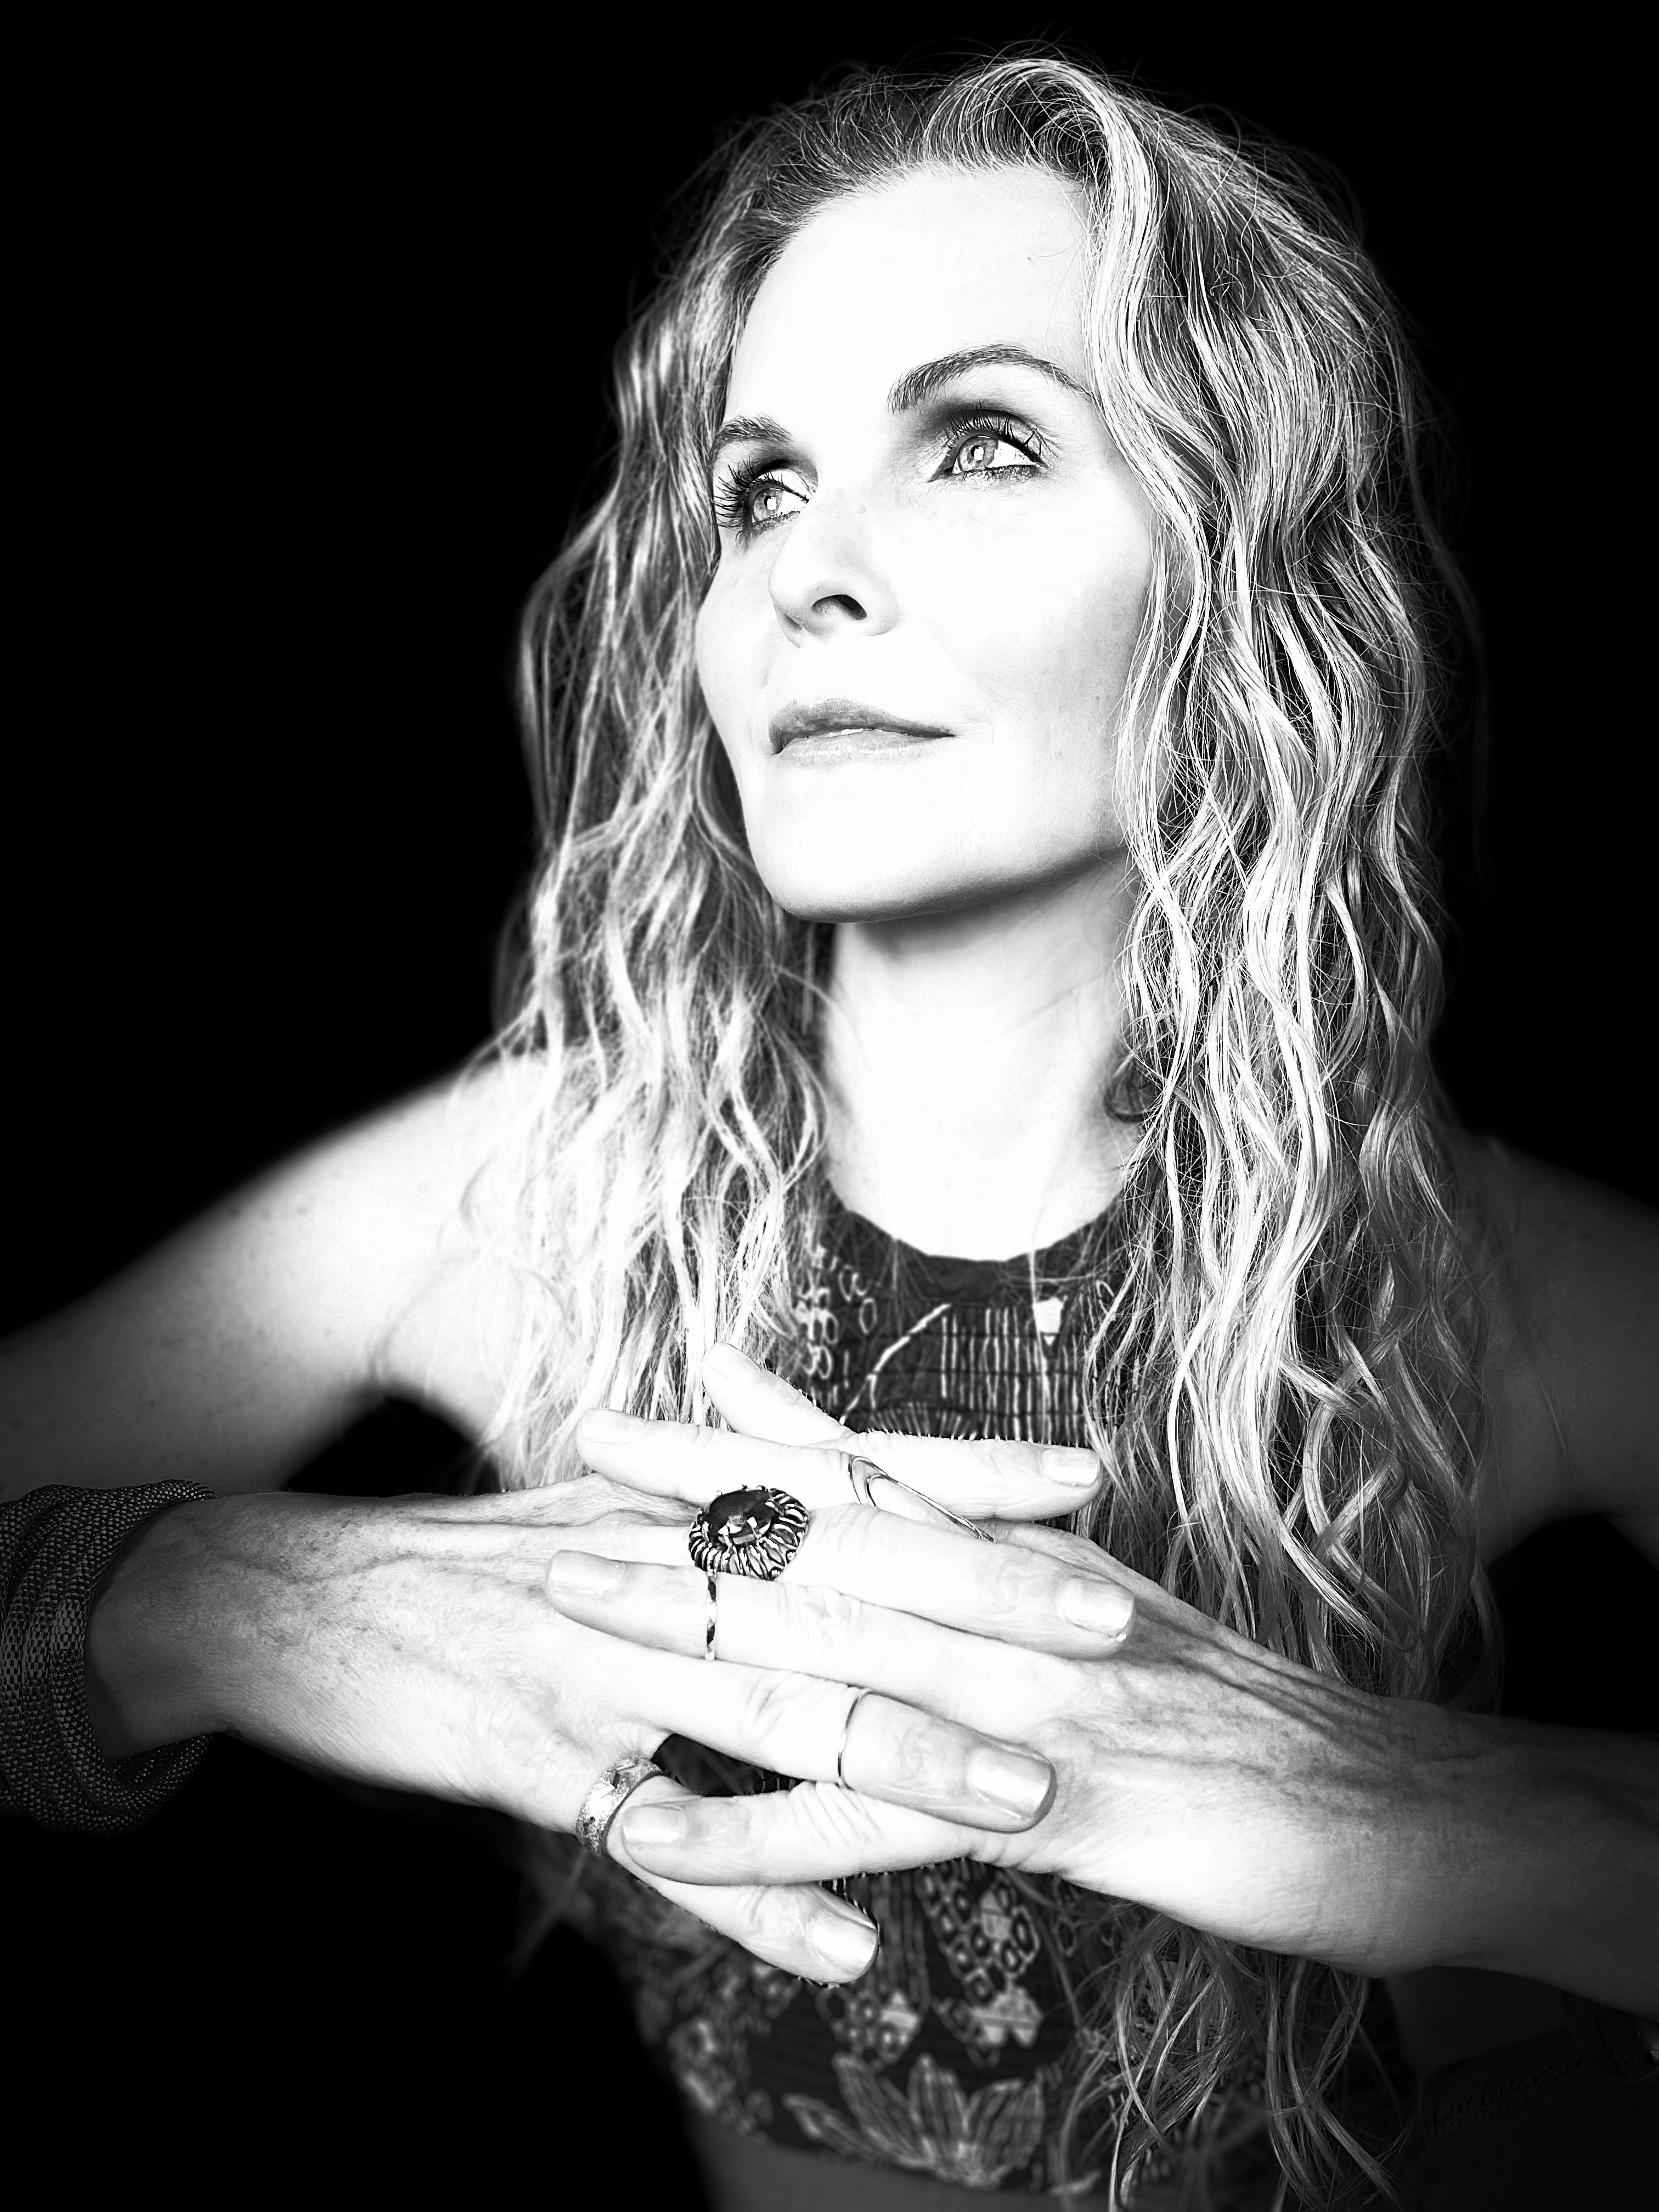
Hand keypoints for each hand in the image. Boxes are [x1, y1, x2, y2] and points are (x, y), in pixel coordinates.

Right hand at [83, 1433, 1105, 1984]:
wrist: (301, 1601)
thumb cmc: (478, 1556)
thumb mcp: (600, 1501)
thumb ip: (715, 1483)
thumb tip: (813, 1448)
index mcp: (676, 1498)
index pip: (849, 1470)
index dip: (969, 1473)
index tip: (1087, 1479)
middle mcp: (652, 1563)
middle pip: (840, 1582)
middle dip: (982, 1606)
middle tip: (1109, 1633)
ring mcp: (602, 1661)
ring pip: (774, 1708)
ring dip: (904, 1756)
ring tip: (1023, 1800)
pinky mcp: (546, 1763)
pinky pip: (668, 1845)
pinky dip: (759, 1902)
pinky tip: (847, 1953)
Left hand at [550, 1342, 1462, 1977]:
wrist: (1369, 1802)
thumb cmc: (1228, 1711)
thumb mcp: (1106, 1607)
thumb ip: (999, 1552)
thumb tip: (901, 1506)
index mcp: (1022, 1556)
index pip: (860, 1478)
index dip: (741, 1436)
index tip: (638, 1403)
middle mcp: (1008, 1605)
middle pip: (821, 1540)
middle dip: (685, 1498)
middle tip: (565, 1455)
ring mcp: (1015, 1699)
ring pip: (821, 1654)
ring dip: (684, 1631)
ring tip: (564, 1609)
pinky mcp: (1034, 1807)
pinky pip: (861, 1822)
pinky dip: (745, 1830)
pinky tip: (646, 1832)